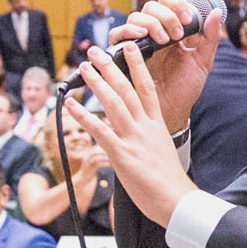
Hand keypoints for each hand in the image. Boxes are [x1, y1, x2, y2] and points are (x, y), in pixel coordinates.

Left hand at [68, 42, 193, 226]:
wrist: (176, 200)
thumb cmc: (169, 180)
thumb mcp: (161, 149)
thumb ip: (146, 137)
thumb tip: (132, 134)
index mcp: (156, 124)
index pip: (147, 87)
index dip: (138, 65)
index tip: (130, 47)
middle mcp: (145, 127)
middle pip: (127, 89)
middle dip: (111, 67)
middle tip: (96, 52)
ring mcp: (133, 139)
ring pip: (114, 103)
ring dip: (97, 84)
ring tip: (84, 68)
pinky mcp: (122, 155)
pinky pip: (99, 130)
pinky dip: (83, 116)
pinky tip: (70, 105)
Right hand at [107, 0, 221, 133]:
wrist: (172, 112)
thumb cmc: (185, 88)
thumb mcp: (203, 62)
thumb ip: (210, 37)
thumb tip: (217, 12)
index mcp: (172, 30)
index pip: (169, 3)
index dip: (177, 4)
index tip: (188, 19)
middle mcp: (153, 33)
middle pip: (151, 7)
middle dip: (165, 16)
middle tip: (176, 35)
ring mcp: (138, 43)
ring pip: (135, 18)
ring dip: (150, 23)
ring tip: (162, 40)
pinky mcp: (123, 55)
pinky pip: (117, 36)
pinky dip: (127, 31)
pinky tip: (140, 37)